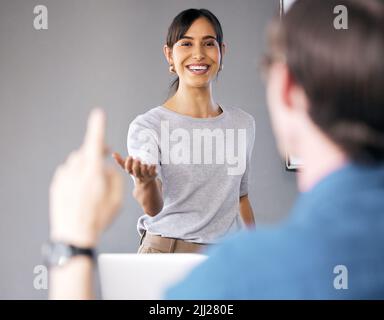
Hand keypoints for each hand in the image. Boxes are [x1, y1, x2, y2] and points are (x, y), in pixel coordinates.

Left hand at [49, 109, 123, 247]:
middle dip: (96, 156)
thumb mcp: (117, 199)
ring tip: (92, 189)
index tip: (98, 114)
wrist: (74, 233)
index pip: (95, 142)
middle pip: (87, 153)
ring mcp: (64, 176)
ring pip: (77, 163)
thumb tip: (106, 168)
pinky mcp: (57, 184)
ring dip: (86, 168)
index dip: (98, 126)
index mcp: (93, 171)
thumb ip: (114, 177)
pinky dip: (76, 177)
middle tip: (103, 170)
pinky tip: (81, 193)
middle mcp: (76, 170)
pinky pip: (68, 173)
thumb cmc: (98, 216)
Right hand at [112, 153, 156, 184]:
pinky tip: (153, 164)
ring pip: (145, 172)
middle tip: (137, 159)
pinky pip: (153, 173)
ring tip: (144, 162)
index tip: (130, 156)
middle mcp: (138, 175)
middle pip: (136, 172)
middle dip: (136, 165)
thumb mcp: (128, 167)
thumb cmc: (136, 171)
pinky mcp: (153, 175)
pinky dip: (153, 168)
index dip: (129, 163)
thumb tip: (113, 154)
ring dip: (144, 167)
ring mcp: (146, 175)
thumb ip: (121, 161)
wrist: (146, 181)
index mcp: (132, 172)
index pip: (128, 169)